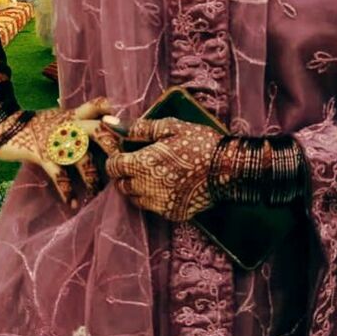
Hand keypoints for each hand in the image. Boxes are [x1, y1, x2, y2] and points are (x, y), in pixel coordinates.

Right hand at [0, 96, 124, 207]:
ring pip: (83, 158)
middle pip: (99, 130)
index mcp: (73, 114)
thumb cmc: (33, 124)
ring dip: (92, 178)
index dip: (115, 114)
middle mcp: (69, 125)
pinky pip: (60, 175)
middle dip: (113, 147)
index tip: (127, 128)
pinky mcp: (43, 155)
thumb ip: (76, 120)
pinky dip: (67, 191)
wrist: (2, 127)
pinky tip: (73, 203)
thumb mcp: (58, 116)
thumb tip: (100, 123)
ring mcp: (57, 140)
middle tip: (121, 165)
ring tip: (96, 192)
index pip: (99, 105)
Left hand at [104, 116, 223, 221]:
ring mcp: (159, 204)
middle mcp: (146, 188)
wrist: (227, 168)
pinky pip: (152, 207)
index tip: (125, 151)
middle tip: (139, 161)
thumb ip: (138, 128)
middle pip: (121, 185)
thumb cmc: (199, 142)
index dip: (115, 158)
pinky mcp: (171, 213)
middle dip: (124, 173)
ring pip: (135, 198)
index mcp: (142, 164)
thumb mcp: (170, 128)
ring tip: (153, 173)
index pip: (113, 167)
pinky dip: (153, 197)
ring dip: (137, 186)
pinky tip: (167, 184)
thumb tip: (109, 121)